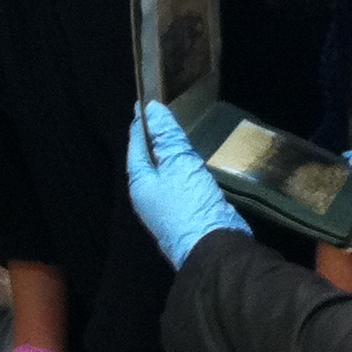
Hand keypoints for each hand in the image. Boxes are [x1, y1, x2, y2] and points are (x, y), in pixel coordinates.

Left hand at [126, 104, 249, 268]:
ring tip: (179, 134)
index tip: (145, 104)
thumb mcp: (178, 164)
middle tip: (163, 116)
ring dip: (171, 154)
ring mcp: (168, 207)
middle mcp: (149, 196)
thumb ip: (166, 137)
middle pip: (150, 160)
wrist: (214, 248)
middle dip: (154, 139)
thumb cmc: (189, 204)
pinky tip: (195, 162)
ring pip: (167, 172)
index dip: (141, 124)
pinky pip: (182, 183)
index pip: (136, 146)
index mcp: (140, 184)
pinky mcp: (187, 213)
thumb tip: (152, 110)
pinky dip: (185, 169)